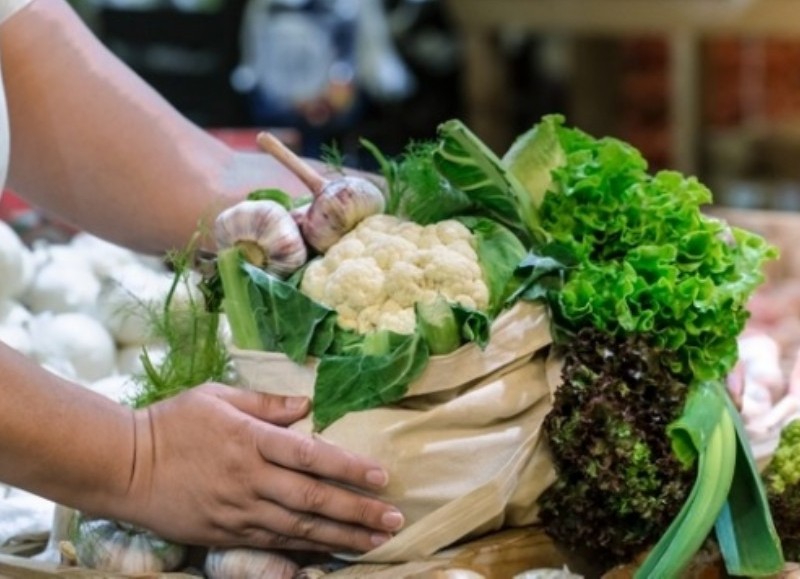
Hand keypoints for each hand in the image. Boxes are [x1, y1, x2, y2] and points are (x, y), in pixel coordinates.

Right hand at [117, 383, 403, 551]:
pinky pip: (272, 543)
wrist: (122, 465)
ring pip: (299, 527)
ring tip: (375, 540)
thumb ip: (265, 402)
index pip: (310, 455)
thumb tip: (307, 404)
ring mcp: (237, 510)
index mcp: (249, 439)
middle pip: (313, 497)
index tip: (382, 476)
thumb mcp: (216, 396)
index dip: (349, 467)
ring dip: (341, 535)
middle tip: (394, 519)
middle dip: (358, 511)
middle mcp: (249, 478)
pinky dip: (305, 548)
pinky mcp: (224, 533)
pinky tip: (330, 552)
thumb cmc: (171, 422)